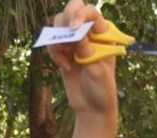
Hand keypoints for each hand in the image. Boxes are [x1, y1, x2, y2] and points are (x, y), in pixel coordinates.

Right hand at [48, 1, 118, 117]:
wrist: (92, 109)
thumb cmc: (102, 90)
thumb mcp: (98, 71)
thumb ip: (88, 51)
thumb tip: (76, 34)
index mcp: (104, 34)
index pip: (91, 13)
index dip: (80, 15)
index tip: (74, 29)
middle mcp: (89, 33)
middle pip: (72, 9)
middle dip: (65, 20)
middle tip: (65, 39)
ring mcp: (75, 41)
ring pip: (59, 23)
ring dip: (58, 39)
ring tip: (66, 59)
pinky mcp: (63, 51)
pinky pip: (52, 41)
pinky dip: (54, 52)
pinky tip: (65, 67)